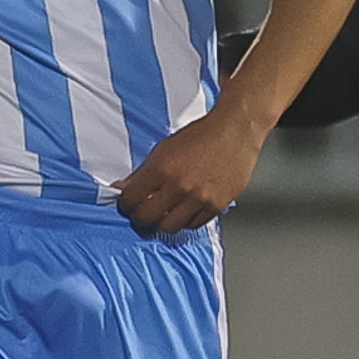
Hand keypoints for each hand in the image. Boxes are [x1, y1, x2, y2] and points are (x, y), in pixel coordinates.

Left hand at [114, 108, 265, 236]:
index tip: (126, 205)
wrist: (234, 131)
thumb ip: (143, 171)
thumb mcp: (164, 148)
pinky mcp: (216, 205)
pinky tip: (184, 212)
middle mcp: (179, 186)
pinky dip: (186, 221)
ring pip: (170, 226)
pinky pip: (194, 224)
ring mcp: (198, 198)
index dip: (125, 205)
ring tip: (164, 214)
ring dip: (163, 222)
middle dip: (140, 218)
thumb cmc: (201, 136)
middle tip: (142, 214)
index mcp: (161, 168)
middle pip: (147, 218)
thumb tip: (124, 186)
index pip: (131, 199)